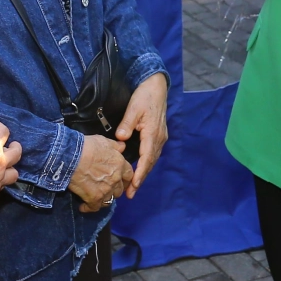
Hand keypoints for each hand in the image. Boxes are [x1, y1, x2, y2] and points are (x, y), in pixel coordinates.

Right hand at [69, 134, 130, 212]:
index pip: (129, 175)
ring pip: (109, 200)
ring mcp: (106, 189)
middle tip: (104, 189)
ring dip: (103, 199)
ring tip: (95, 198)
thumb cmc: (86, 146)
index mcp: (120, 164)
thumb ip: (115, 146)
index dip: (125, 179)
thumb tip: (122, 147)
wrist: (71, 157)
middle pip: (119, 190)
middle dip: (113, 190)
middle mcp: (116, 178)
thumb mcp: (103, 141)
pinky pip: (95, 207)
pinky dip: (89, 208)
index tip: (119, 181)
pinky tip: (83, 206)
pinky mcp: (94, 198)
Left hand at [117, 72, 168, 197]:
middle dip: (141, 179)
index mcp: (153, 134)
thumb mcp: (133, 108)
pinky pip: (152, 153)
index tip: (133, 186)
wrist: (157, 86)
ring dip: (143, 173)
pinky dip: (146, 164)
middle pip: (150, 163)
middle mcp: (159, 138)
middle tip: (130, 194)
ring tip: (133, 186)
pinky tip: (139, 169)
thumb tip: (120, 139)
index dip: (140, 174)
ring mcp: (160, 137)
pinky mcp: (158, 135)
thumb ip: (126, 124)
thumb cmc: (145, 96)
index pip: (146, 159)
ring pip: (152, 159)